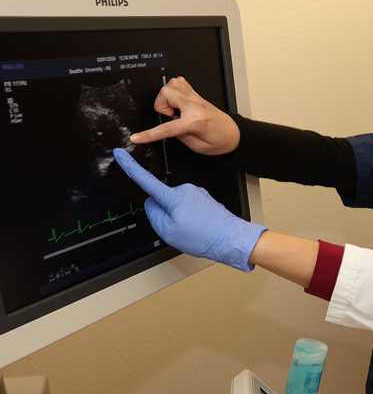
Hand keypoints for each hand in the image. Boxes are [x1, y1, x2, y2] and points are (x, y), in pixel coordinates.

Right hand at [113, 148, 265, 270]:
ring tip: (193, 229)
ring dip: (180, 217)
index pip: (146, 180)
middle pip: (163, 199)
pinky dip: (190, 217)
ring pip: (176, 204)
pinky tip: (199, 226)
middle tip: (181, 229)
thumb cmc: (202, 237)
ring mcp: (196, 192)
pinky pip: (188, 207)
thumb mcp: (168, 231)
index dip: (130, 167)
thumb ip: (154, 214)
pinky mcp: (204, 197)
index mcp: (174, 197)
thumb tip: (152, 203)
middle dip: (166, 214)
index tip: (120, 154)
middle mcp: (185, 190)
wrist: (231, 239)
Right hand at [129, 77, 240, 154]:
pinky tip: (178, 103)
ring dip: (167, 97)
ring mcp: (196, 98)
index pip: (167, 128)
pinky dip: (174, 90)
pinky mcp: (197, 95)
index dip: (149, 134)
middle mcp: (195, 106)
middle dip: (161, 105)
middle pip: (166, 93)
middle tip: (170, 116)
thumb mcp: (197, 147)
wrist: (234, 134)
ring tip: (175, 109)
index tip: (137, 138)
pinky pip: (180, 82)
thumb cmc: (220, 142)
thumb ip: (179, 136)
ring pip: (172, 84)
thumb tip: (167, 127)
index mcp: (196, 122)